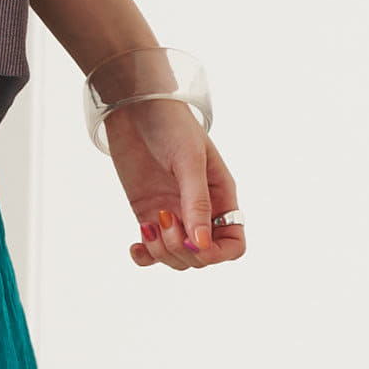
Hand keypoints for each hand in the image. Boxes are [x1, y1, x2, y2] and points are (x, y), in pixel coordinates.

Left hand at [102, 97, 246, 271]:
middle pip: (201, 256)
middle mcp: (201, 211)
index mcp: (221, 197)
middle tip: (164, 219)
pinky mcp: (150, 216)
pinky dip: (144, 257)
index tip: (195, 241)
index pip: (233, 245)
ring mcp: (175, 215)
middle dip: (182, 249)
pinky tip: (135, 245)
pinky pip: (152, 252)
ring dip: (162, 252)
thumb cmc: (170, 126)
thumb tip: (201, 244)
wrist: (135, 110)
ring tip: (150, 225)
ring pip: (177, 258)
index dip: (216, 254)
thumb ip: (196, 202)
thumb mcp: (188, 161)